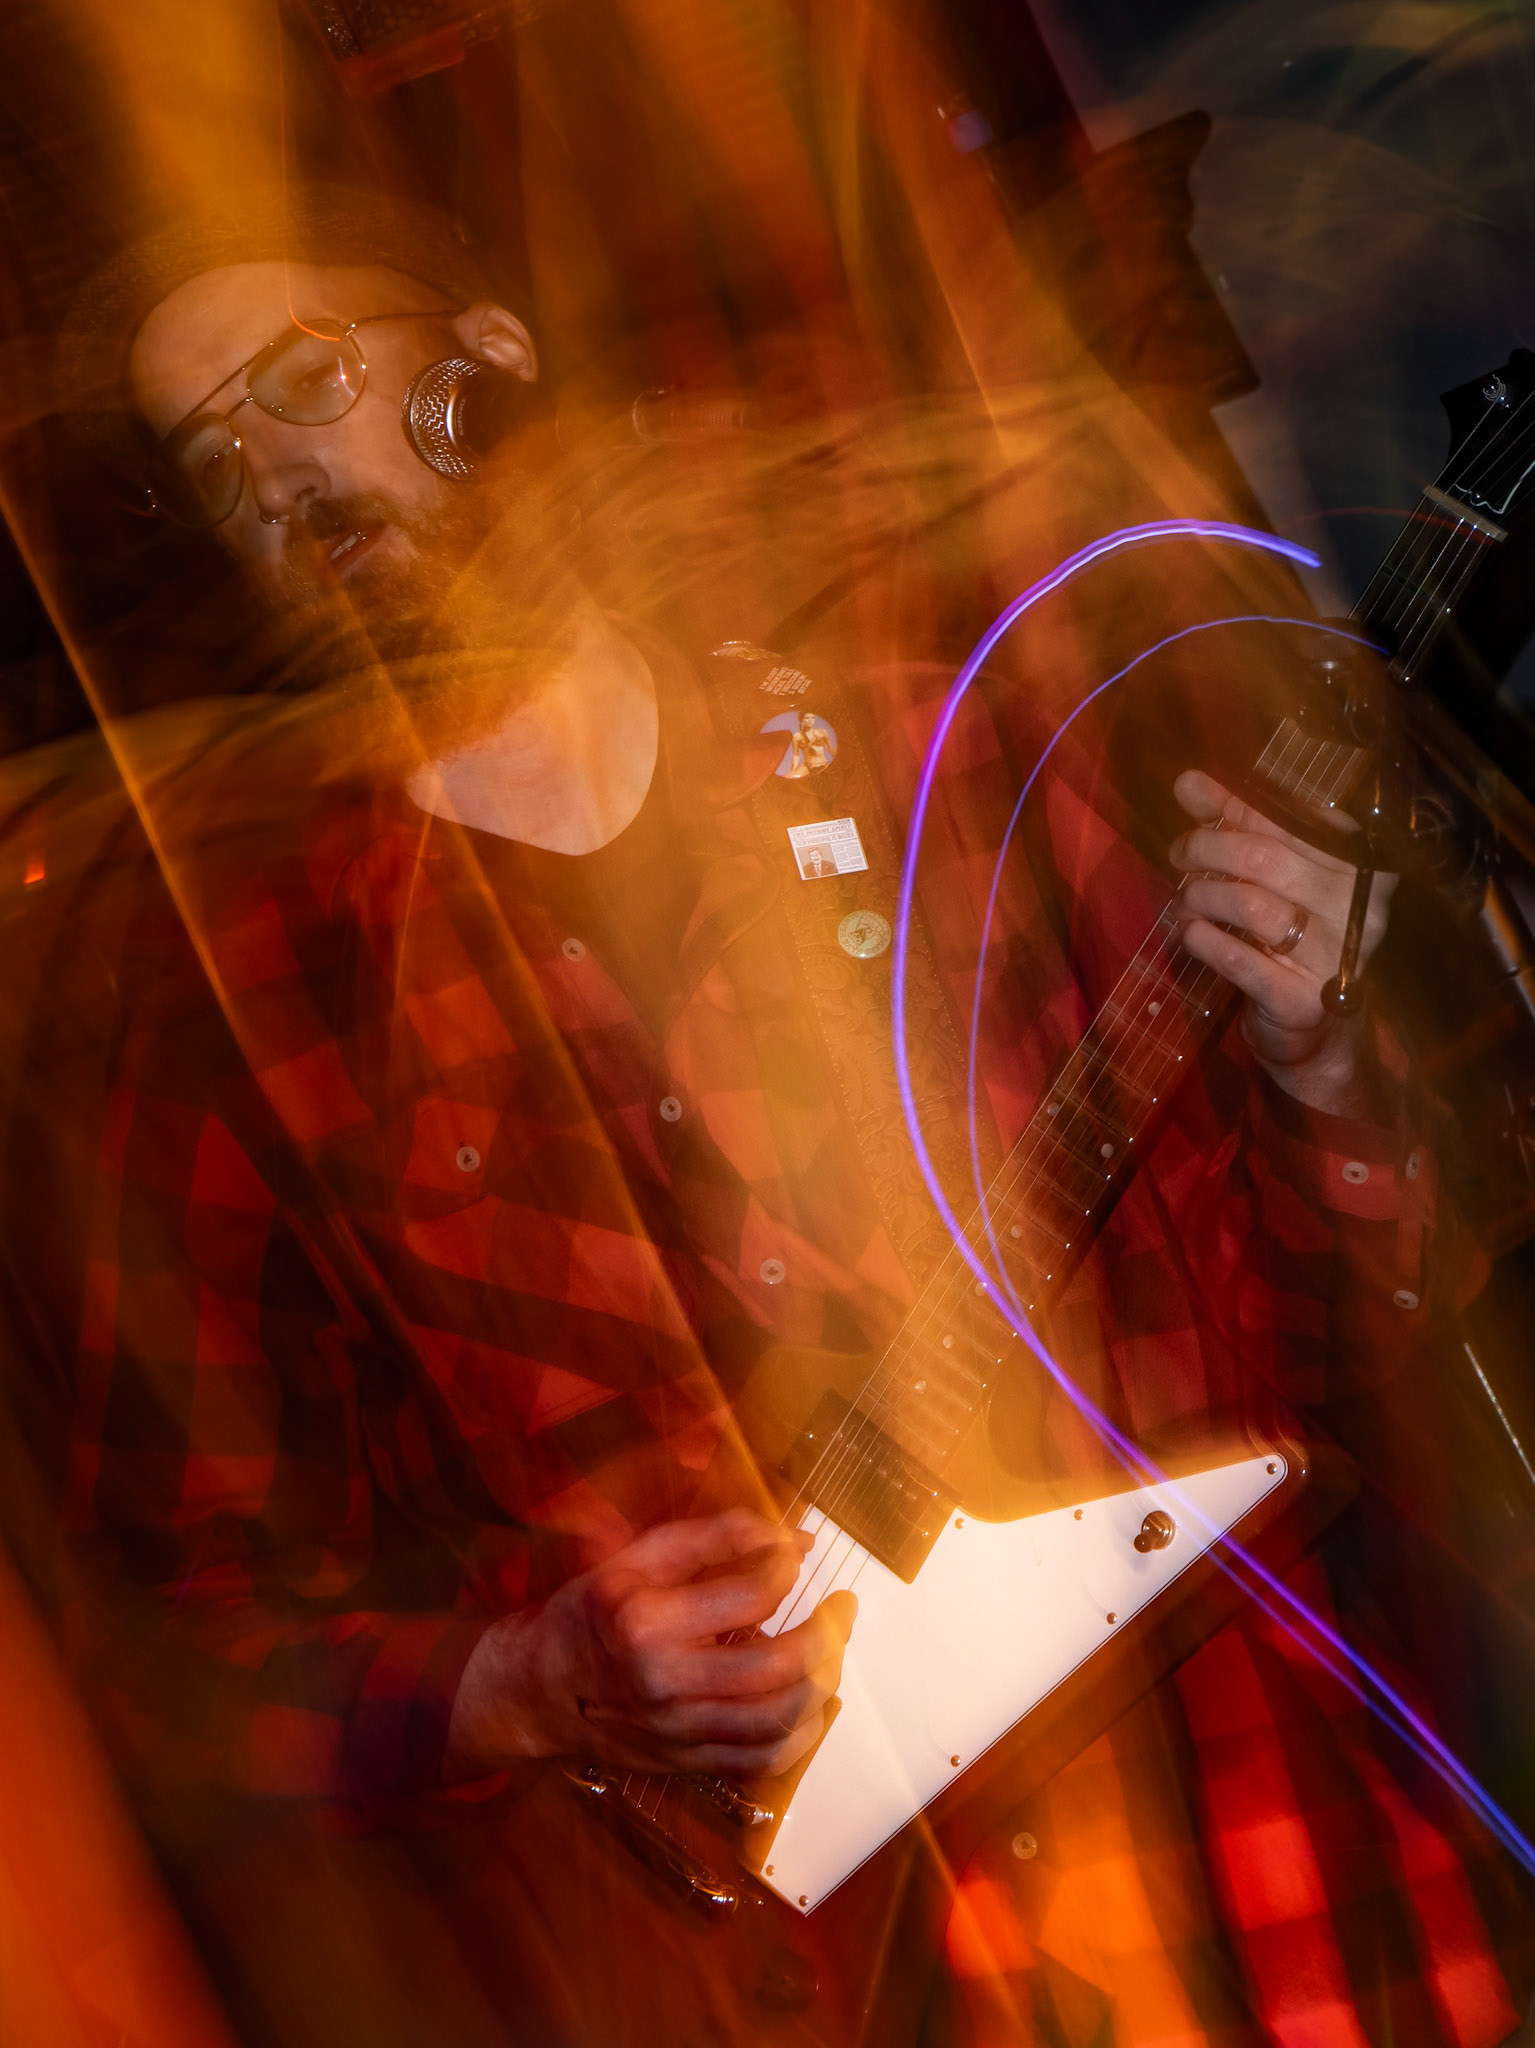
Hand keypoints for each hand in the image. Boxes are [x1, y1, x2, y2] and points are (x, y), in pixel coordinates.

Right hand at [445, 1509, 853, 1782]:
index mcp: (648, 1621)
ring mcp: (679, 1730)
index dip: (787, 1564)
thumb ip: (712, 1538)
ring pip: (781, 1718)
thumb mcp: (635, 1556)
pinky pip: (764, 1759)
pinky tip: (810, 1702)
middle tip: (841, 1606)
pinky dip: (802, 1733)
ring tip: (830, 1649)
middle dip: (828, 1630)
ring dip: (823, 1681)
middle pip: (779, 1664)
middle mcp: (665, 1682)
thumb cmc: (590, 1614)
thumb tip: (787, 1536)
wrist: (540, 1688)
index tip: (794, 1552)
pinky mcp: (688, 1760)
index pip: (752, 1592)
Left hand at [1169, 768, 1395, 1116]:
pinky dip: (1206, 942)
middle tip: (1179, 855)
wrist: (1311, 1029)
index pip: (1294, 819)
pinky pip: (1241, 960)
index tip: (1193, 800)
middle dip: (1208, 848)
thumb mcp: (1269, 875)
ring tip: (1186, 899)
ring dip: (1203, 896)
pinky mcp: (1304, 1000)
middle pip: (1266, 857)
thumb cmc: (1290, 936)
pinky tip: (1190, 934)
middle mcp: (1358, 907)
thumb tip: (1189, 782)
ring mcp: (1336, 955)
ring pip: (1252, 905)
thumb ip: (1237, 825)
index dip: (1238, 807)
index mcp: (1359, 865)